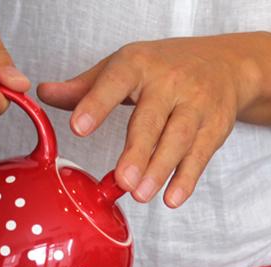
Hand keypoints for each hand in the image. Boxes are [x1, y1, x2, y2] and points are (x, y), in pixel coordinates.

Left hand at [37, 36, 259, 207]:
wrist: (225, 65)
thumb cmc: (166, 67)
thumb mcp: (125, 67)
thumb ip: (86, 87)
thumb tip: (45, 95)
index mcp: (139, 64)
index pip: (115, 82)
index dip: (96, 104)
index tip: (78, 128)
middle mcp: (170, 82)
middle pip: (152, 119)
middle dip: (137, 152)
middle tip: (121, 181)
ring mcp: (196, 105)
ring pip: (178, 139)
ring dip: (160, 170)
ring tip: (140, 194)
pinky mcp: (215, 127)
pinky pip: (201, 156)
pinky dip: (187, 179)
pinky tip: (172, 198)